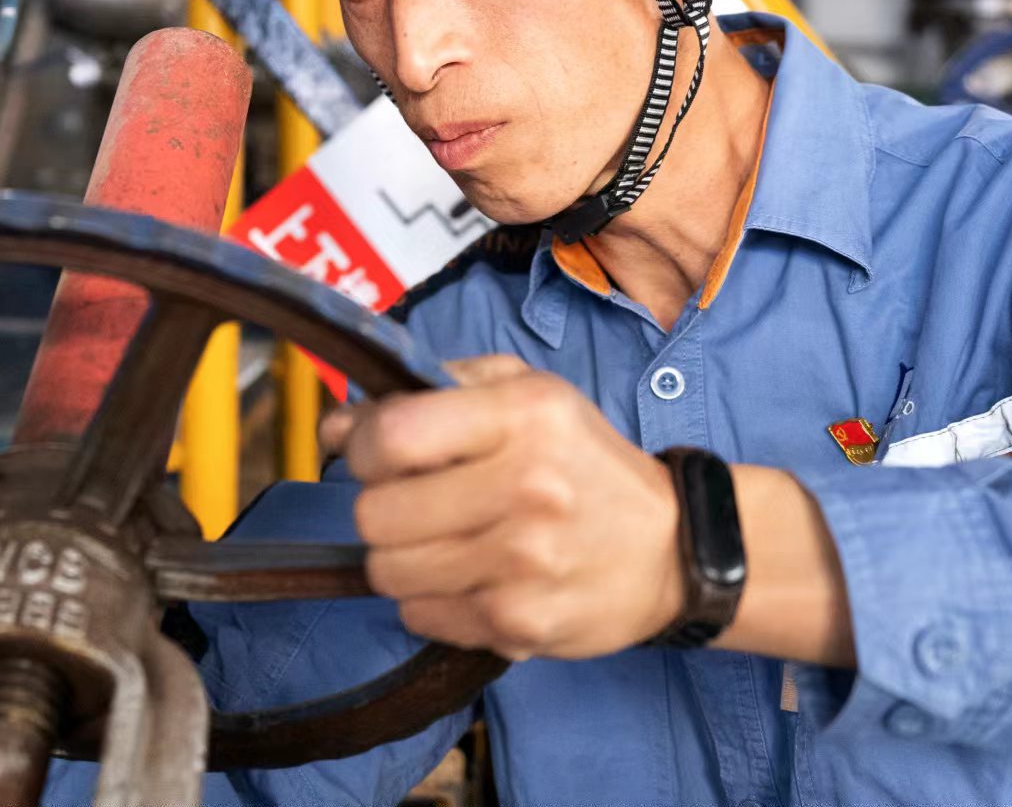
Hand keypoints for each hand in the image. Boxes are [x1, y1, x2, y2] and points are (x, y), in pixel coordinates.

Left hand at [319, 355, 684, 661]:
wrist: (674, 550)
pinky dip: (431, 599)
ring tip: (446, 541)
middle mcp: (526, 487)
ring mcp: (523, 563)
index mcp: (523, 415)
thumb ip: (430, 388)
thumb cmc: (584, 463)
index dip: (363, 446)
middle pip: (375, 513)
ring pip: (387, 571)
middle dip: (382, 505)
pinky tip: (473, 577)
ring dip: (401, 557)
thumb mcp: (526, 392)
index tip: (377, 452)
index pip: (392, 436)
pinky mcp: (519, 624)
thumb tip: (337, 426)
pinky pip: (419, 615)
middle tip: (418, 501)